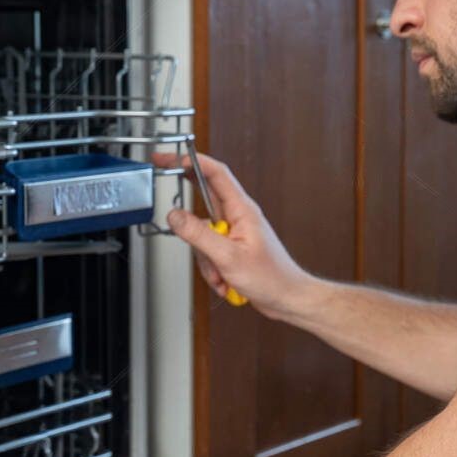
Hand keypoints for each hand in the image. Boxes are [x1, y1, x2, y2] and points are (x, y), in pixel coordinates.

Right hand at [151, 151, 318, 320]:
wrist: (287, 298)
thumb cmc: (272, 277)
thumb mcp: (228, 256)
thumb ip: (198, 234)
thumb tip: (175, 215)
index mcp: (242, 209)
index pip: (215, 173)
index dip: (191, 161)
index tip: (171, 157)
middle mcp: (238, 216)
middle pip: (204, 199)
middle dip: (187, 208)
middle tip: (169, 192)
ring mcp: (234, 232)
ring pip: (202, 233)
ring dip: (205, 258)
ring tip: (221, 272)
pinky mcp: (231, 247)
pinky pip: (209, 251)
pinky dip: (212, 268)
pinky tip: (225, 280)